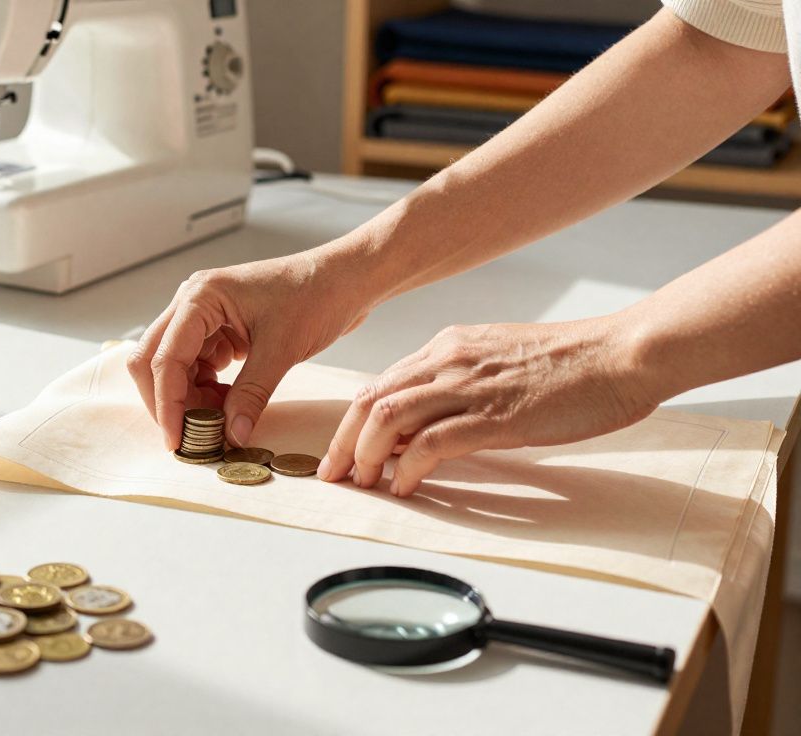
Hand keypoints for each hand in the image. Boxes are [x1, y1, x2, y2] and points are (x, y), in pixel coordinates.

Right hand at [128, 248, 369, 449]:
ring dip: (188, 398)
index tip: (177, 440)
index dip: (167, 404)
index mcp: (200, 297)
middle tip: (187, 436)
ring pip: (173, 367)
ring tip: (217, 421)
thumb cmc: (317, 295)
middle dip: (167, 401)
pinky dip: (205, 391)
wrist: (345, 279)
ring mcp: (204, 316)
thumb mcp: (282, 349)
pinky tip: (227, 405)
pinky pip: (197, 367)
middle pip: (153, 360)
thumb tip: (231, 434)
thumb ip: (251, 394)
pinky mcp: (219, 330)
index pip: (165, 359)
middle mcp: (193, 303)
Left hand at [317, 319, 659, 495]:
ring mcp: (470, 386)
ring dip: (367, 455)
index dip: (352, 421)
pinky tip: (403, 485)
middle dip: (344, 441)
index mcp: (449, 346)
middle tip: (333, 474)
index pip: (381, 383)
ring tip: (362, 483)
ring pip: (389, 417)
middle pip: (372, 399)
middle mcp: (450, 359)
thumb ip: (460, 385)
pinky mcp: (495, 414)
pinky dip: (407, 466)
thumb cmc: (572, 364)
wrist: (622, 353)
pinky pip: (432, 442)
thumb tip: (427, 423)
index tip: (342, 451)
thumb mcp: (500, 362)